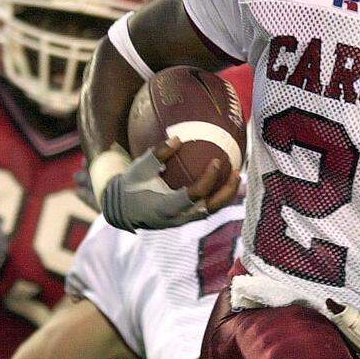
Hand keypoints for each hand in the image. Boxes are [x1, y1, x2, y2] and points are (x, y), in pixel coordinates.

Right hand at [102, 137, 239, 232]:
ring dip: (226, 195)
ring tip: (237, 176)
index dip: (208, 180)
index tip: (217, 161)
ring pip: (212, 210)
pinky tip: (225, 181)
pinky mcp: (185, 219)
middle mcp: (178, 218)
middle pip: (210, 208)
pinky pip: (207, 208)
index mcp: (166, 207)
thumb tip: (178, 138)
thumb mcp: (140, 168)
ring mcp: (183, 221)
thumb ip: (158, 154)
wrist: (122, 209)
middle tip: (237, 172)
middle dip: (227, 192)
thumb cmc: (131, 186)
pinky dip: (217, 196)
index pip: (194, 195)